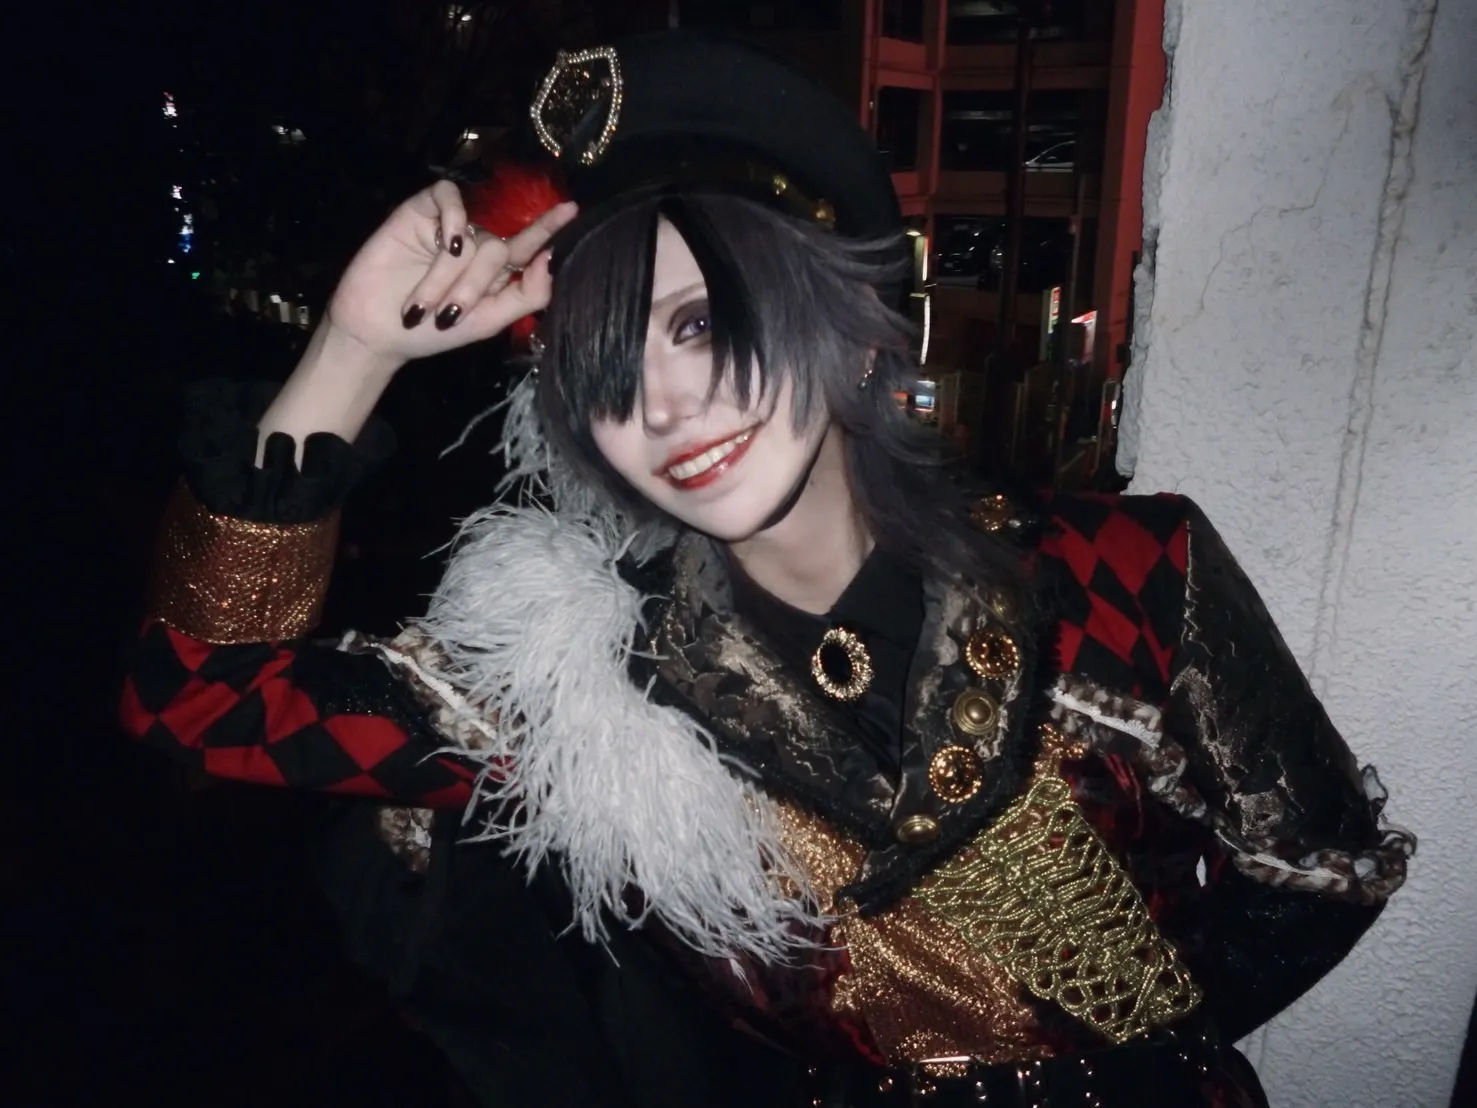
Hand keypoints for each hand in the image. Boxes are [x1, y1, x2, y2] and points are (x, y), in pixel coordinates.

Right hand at [324, 179, 577, 369]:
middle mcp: (476, 246)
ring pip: (475, 234)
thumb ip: (525, 296)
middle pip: (499, 250)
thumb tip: (551, 261)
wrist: (379, 332)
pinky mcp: (421, 212)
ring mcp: (450, 227)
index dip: (548, 229)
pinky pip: (450, 199)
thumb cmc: (432, 332)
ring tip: (423, 303)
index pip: (528, 247)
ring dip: (449, 274)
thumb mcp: (487, 322)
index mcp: (495, 273)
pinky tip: (446, 241)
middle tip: (446, 314)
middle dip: (473, 287)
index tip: (573, 210)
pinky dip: (454, 219)